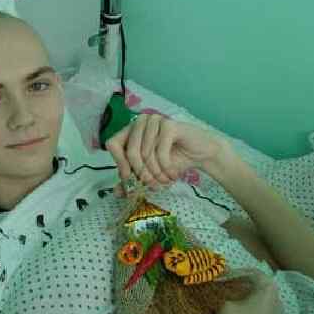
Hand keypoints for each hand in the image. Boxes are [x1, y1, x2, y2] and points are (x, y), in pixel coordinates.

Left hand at [105, 115, 227, 191]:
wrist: (201, 154)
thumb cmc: (173, 160)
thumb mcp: (150, 172)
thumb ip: (133, 180)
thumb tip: (117, 192)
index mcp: (130, 130)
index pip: (112, 143)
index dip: (119, 163)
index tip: (129, 178)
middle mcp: (140, 122)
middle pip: (130, 152)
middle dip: (141, 173)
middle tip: (153, 185)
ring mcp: (154, 120)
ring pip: (145, 153)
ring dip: (156, 173)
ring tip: (165, 180)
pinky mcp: (169, 124)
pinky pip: (160, 151)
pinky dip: (166, 167)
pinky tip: (172, 174)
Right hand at [213, 270, 282, 313]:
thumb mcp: (222, 302)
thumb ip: (218, 287)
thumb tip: (212, 276)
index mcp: (269, 291)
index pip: (252, 274)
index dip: (233, 274)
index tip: (219, 279)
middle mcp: (277, 305)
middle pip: (248, 295)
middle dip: (226, 299)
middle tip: (211, 304)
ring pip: (247, 312)